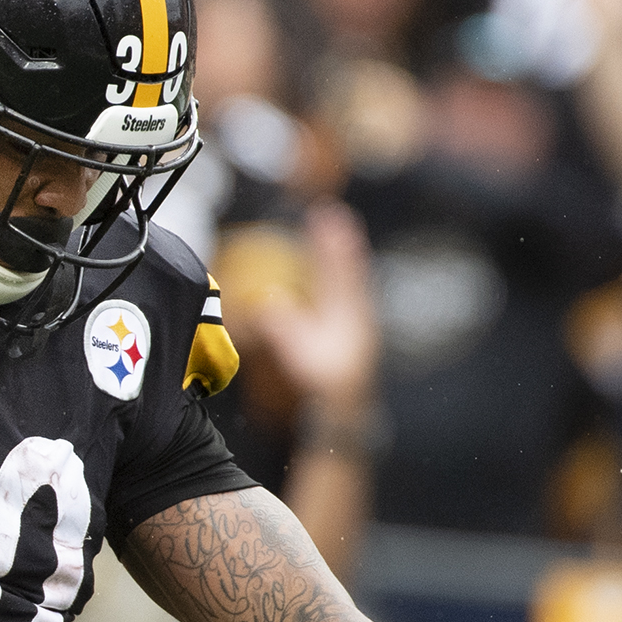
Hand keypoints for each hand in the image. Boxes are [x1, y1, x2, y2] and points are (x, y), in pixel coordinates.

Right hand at [237, 203, 377, 415]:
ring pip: (350, 280)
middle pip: (346, 268)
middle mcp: (354, 312)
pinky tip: (338, 274)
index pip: (336, 269)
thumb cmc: (320, 383)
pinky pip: (348, 293)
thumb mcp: (298, 356)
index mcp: (343, 313)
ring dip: (342, 256)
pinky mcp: (351, 330)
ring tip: (339, 234)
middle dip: (338, 241)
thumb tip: (267, 300)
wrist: (345, 407)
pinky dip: (343, 276)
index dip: (329, 243)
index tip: (326, 217)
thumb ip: (283, 328)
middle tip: (334, 215)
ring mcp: (355, 321)